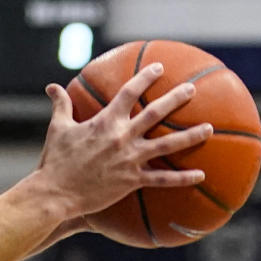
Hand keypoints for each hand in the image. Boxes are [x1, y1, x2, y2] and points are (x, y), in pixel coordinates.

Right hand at [35, 62, 211, 218]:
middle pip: (155, 113)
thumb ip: (61, 105)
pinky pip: (163, 179)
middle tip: (192, 89)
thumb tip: (51, 87)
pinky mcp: (132, 180)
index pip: (128, 93)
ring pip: (167, 144)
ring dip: (190, 136)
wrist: (56, 192)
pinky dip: (183, 177)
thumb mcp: (58, 128)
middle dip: (175, 99)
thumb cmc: (55, 159)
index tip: (159, 68)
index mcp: (105, 121)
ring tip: (209, 129)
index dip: (145, 78)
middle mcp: (121, 137)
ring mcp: (130, 159)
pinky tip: (201, 174)